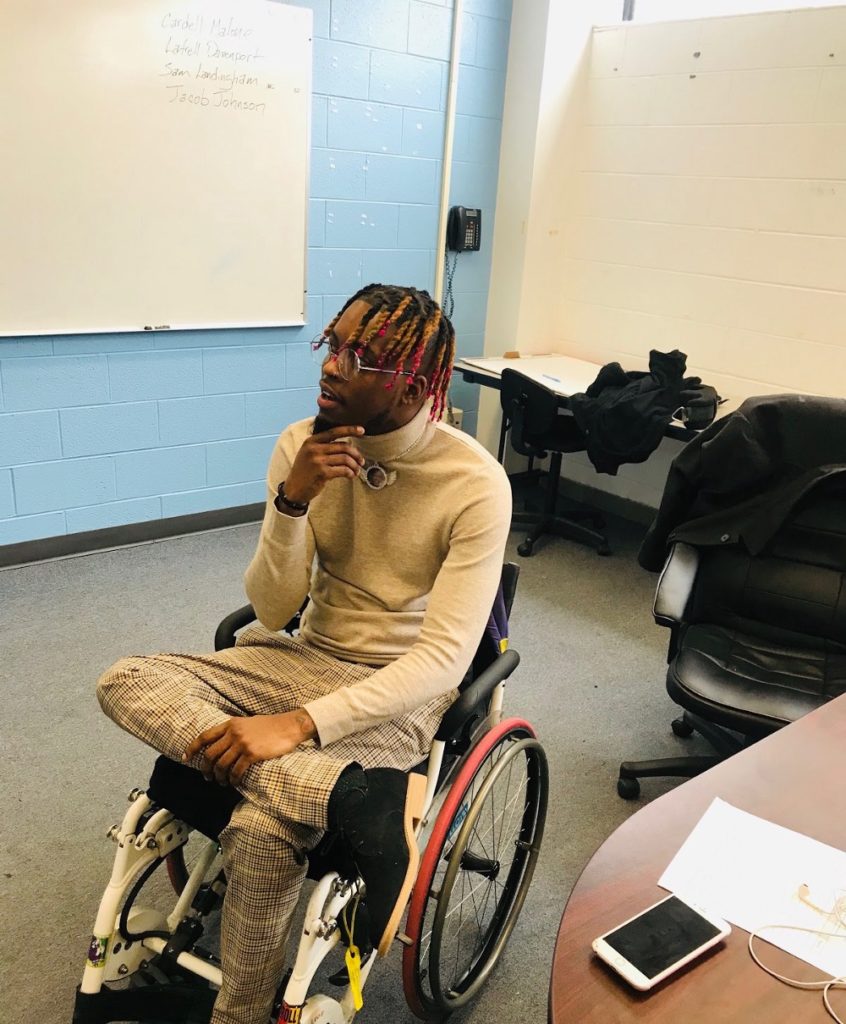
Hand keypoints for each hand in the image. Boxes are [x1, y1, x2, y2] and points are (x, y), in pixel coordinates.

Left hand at [184, 710, 316, 786]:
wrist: (289, 726)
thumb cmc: (271, 725)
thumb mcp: (248, 722)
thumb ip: (234, 730)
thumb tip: (222, 743)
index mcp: (231, 724)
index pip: (205, 736)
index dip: (193, 748)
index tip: (186, 757)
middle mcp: (234, 733)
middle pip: (210, 754)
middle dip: (205, 769)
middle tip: (207, 777)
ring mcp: (243, 743)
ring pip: (221, 765)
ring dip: (219, 777)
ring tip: (222, 782)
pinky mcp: (252, 754)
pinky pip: (236, 771)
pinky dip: (233, 780)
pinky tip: (234, 783)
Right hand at [282, 425, 365, 505]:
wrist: (293, 489)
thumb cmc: (305, 471)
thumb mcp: (308, 453)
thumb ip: (323, 446)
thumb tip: (348, 444)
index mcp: (311, 441)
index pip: (334, 432)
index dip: (349, 430)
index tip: (362, 430)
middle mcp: (314, 449)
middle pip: (343, 446)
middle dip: (356, 454)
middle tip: (361, 461)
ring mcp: (317, 461)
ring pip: (345, 458)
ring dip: (354, 465)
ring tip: (356, 471)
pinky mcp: (322, 473)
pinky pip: (343, 470)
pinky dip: (350, 473)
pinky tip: (350, 476)